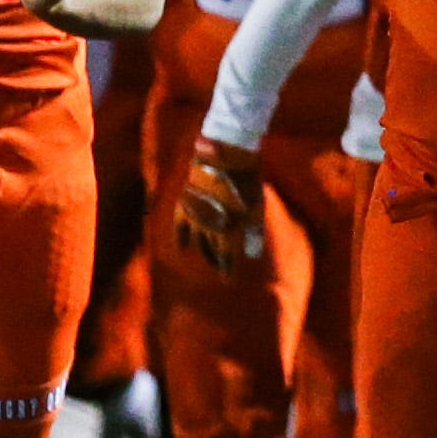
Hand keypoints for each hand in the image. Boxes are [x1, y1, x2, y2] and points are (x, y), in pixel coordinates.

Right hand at [173, 139, 268, 274]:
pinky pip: (180, 225)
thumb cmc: (246, 182)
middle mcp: (209, 227)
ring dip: (203, 251)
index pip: (226, 258)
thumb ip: (254, 234)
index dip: (227, 270)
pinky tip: (183, 246)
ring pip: (197, 240)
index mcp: (228, 231)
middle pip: (211, 250)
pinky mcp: (186, 203)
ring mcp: (196, 216)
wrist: (226, 156)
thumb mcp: (256, 209)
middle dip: (216, 261)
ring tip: (208, 259)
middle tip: (220, 270)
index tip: (228, 281)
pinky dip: (182, 236)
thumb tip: (253, 257)